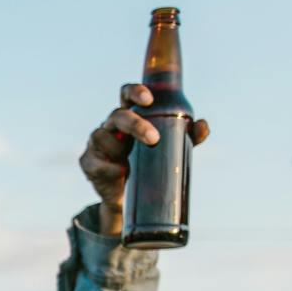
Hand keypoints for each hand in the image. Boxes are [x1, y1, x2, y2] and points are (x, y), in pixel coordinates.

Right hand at [79, 83, 213, 230]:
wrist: (125, 198)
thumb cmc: (147, 163)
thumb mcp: (169, 149)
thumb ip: (187, 136)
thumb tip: (202, 125)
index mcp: (129, 116)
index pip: (127, 95)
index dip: (135, 92)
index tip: (149, 99)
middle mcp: (111, 126)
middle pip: (118, 115)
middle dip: (135, 124)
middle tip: (153, 139)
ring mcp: (97, 143)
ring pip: (103, 137)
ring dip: (119, 149)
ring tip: (131, 165)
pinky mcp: (88, 162)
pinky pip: (95, 162)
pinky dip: (108, 167)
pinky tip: (119, 173)